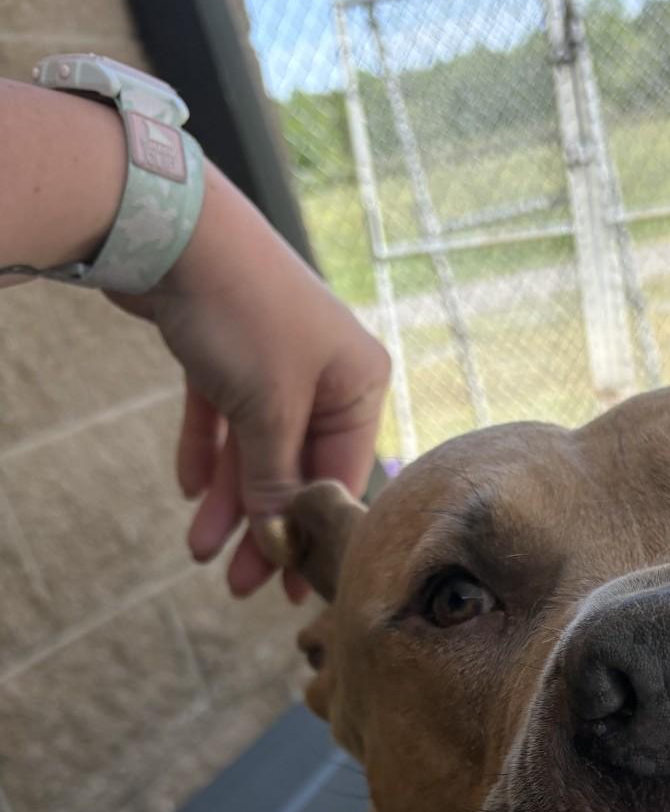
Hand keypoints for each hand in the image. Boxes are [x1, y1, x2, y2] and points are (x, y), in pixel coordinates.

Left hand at [112, 166, 389, 597]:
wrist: (169, 225)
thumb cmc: (242, 311)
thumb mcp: (268, 411)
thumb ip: (274, 481)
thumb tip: (280, 542)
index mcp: (358, 380)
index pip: (343, 475)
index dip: (315, 533)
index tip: (290, 586)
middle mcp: (324, 371)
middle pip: (295, 468)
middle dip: (263, 525)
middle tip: (238, 585)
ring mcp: (274, 359)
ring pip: (253, 448)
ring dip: (227, 501)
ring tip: (200, 551)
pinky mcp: (224, 349)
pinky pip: (221, 417)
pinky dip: (207, 453)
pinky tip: (190, 493)